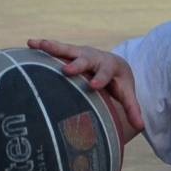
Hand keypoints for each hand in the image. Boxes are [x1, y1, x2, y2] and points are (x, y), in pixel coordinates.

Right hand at [27, 38, 144, 131]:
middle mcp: (94, 58)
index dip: (100, 78)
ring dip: (55, 48)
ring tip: (41, 45)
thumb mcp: (126, 93)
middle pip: (86, 60)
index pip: (106, 73)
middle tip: (67, 71)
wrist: (113, 63)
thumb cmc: (118, 83)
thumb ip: (132, 108)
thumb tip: (141, 126)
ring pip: (68, 50)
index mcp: (109, 67)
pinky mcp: (68, 53)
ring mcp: (80, 54)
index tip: (93, 85)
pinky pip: (55, 48)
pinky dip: (43, 45)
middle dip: (78, 65)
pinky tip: (29, 43)